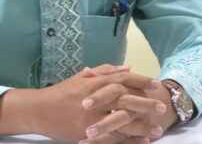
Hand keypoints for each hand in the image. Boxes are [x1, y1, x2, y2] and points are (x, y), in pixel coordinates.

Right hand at [0, 64, 162, 141]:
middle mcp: (94, 97)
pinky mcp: (87, 132)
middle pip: (125, 98)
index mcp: (94, 82)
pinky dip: (128, 140)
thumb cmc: (62, 93)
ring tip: (157, 130)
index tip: (156, 83)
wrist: (39, 110)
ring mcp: (91, 116)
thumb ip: (105, 71)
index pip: (122, 78)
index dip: (140, 80)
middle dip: (145, 103)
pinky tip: (141, 142)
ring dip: (141, 125)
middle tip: (162, 107)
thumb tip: (127, 67)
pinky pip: (112, 137)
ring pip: (121, 120)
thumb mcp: (82, 78)